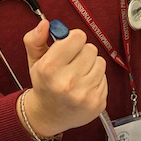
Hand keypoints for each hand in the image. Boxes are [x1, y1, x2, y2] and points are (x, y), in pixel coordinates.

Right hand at [21, 19, 107, 137]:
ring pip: (100, 62)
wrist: (48, 116)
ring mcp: (84, 94)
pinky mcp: (97, 102)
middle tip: (72, 63)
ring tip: (78, 75)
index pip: (78, 37)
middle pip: (91, 48)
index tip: (68, 47)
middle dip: (82, 53)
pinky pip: (105, 78)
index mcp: (50, 69)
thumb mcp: (34, 61)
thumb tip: (45, 24)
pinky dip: (96, 79)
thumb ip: (35, 39)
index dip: (73, 39)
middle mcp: (68, 82)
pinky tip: (84, 86)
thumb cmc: (44, 85)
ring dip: (91, 66)